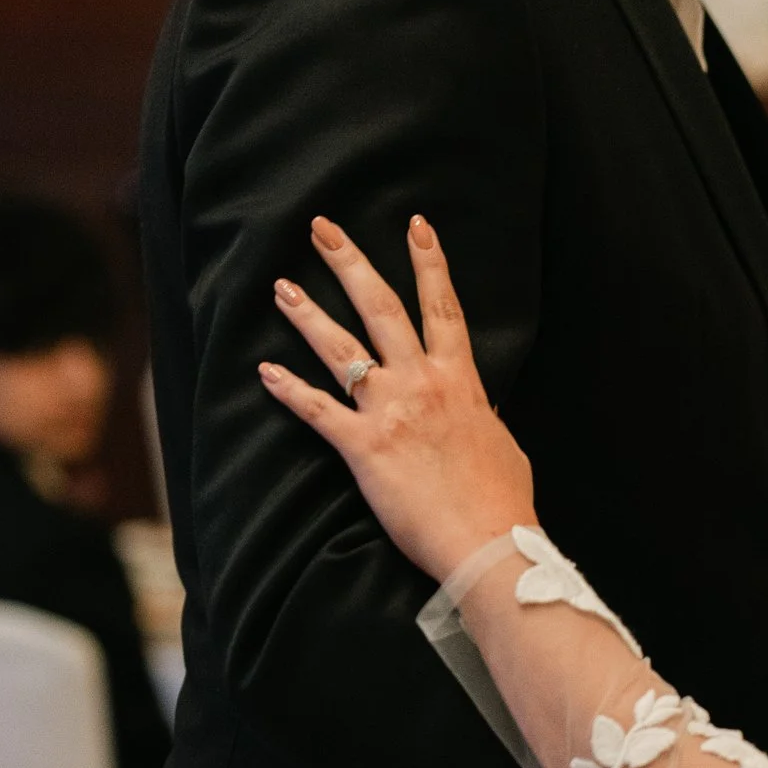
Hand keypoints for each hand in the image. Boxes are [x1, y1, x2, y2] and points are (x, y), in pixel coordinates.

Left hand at [261, 213, 535, 584]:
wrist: (489, 542)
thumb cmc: (502, 500)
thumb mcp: (500, 442)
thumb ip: (479, 414)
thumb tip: (473, 407)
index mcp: (459, 380)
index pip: (442, 308)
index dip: (429, 262)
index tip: (415, 225)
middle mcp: (421, 383)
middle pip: (380, 308)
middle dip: (349, 263)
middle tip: (321, 229)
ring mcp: (389, 412)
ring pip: (341, 349)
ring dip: (308, 314)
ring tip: (282, 288)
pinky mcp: (363, 448)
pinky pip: (317, 411)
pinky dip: (289, 390)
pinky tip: (265, 371)